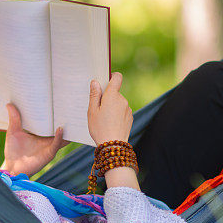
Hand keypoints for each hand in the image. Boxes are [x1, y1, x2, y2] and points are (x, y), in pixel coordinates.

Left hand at [0, 103, 67, 177]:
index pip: (50, 121)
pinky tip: (60, 129)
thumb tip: (9, 104)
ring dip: (67, 127)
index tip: (57, 100)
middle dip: (64, 118)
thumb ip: (14, 119)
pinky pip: (56, 144)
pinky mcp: (49, 153)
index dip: (54, 112)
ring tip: (70, 116)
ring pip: (62, 135)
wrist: (12, 167)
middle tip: (67, 105)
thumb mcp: (13, 131)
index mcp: (40, 132)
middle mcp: (47, 138)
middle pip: (59, 127)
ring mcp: (49, 146)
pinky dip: (59, 137)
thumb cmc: (13, 150)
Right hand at [87, 73, 139, 189]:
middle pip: (115, 92)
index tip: (105, 80)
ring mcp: (128, 109)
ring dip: (112, 107)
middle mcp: (122, 100)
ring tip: (103, 119)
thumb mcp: (92, 111)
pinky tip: (110, 124)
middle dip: (107, 97)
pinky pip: (122, 111)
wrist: (113, 145)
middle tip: (98, 108)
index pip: (117, 77)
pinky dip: (117, 114)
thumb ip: (94, 95)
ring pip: (118, 103)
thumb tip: (96, 82)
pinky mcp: (130, 117)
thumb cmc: (100, 128)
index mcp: (112, 95)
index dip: (112, 76)